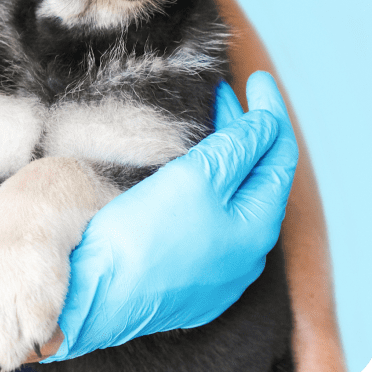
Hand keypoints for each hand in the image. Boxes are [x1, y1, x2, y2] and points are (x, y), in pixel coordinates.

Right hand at [42, 71, 298, 361]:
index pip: (277, 158)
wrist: (94, 291)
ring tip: (208, 124)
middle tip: (224, 94)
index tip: (256, 80)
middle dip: (243, 132)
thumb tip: (265, 124)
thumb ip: (237, 149)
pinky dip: (206, 184)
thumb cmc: (144, 236)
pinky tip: (188, 170)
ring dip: (224, 157)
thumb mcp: (196, 179)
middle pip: (254, 177)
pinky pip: (209, 218)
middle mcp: (243, 252)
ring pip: (230, 199)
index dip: (269, 114)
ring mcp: (215, 267)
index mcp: (255, 228)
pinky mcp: (185, 271)